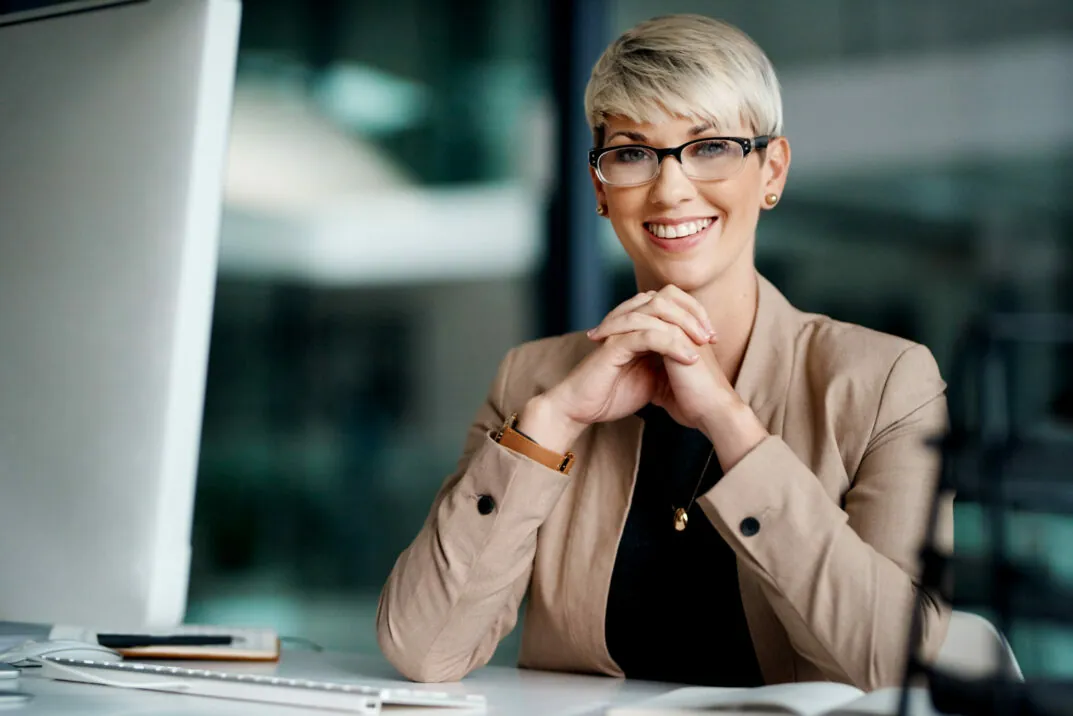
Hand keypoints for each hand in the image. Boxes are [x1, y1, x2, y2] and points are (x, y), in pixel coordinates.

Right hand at [518, 288, 711, 451]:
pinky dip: (671, 343)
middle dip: (693, 313)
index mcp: (638, 324)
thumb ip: (668, 360)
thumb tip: (695, 357)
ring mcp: (620, 331)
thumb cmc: (613, 393)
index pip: (671, 301)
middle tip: (711, 337)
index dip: (695, 313)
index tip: (713, 337)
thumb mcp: (651, 375)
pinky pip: (646, 334)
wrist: (582, 408)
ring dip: (685, 324)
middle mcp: (629, 321)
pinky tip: (688, 358)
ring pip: (657, 310)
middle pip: (666, 297)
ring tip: (703, 344)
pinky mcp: (613, 346)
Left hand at [589, 286, 768, 468]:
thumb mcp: (666, 385)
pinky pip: (647, 321)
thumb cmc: (694, 403)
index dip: (627, 320)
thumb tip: (636, 375)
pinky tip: (607, 341)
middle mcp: (684, 324)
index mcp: (683, 333)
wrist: (713, 413)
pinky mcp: (679, 335)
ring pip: (647, 306)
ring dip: (618, 318)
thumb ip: (653, 373)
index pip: (652, 312)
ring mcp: (683, 326)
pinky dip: (624, 328)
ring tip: (598, 335)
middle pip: (648, 301)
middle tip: (597, 331)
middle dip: (620, 313)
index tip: (604, 336)